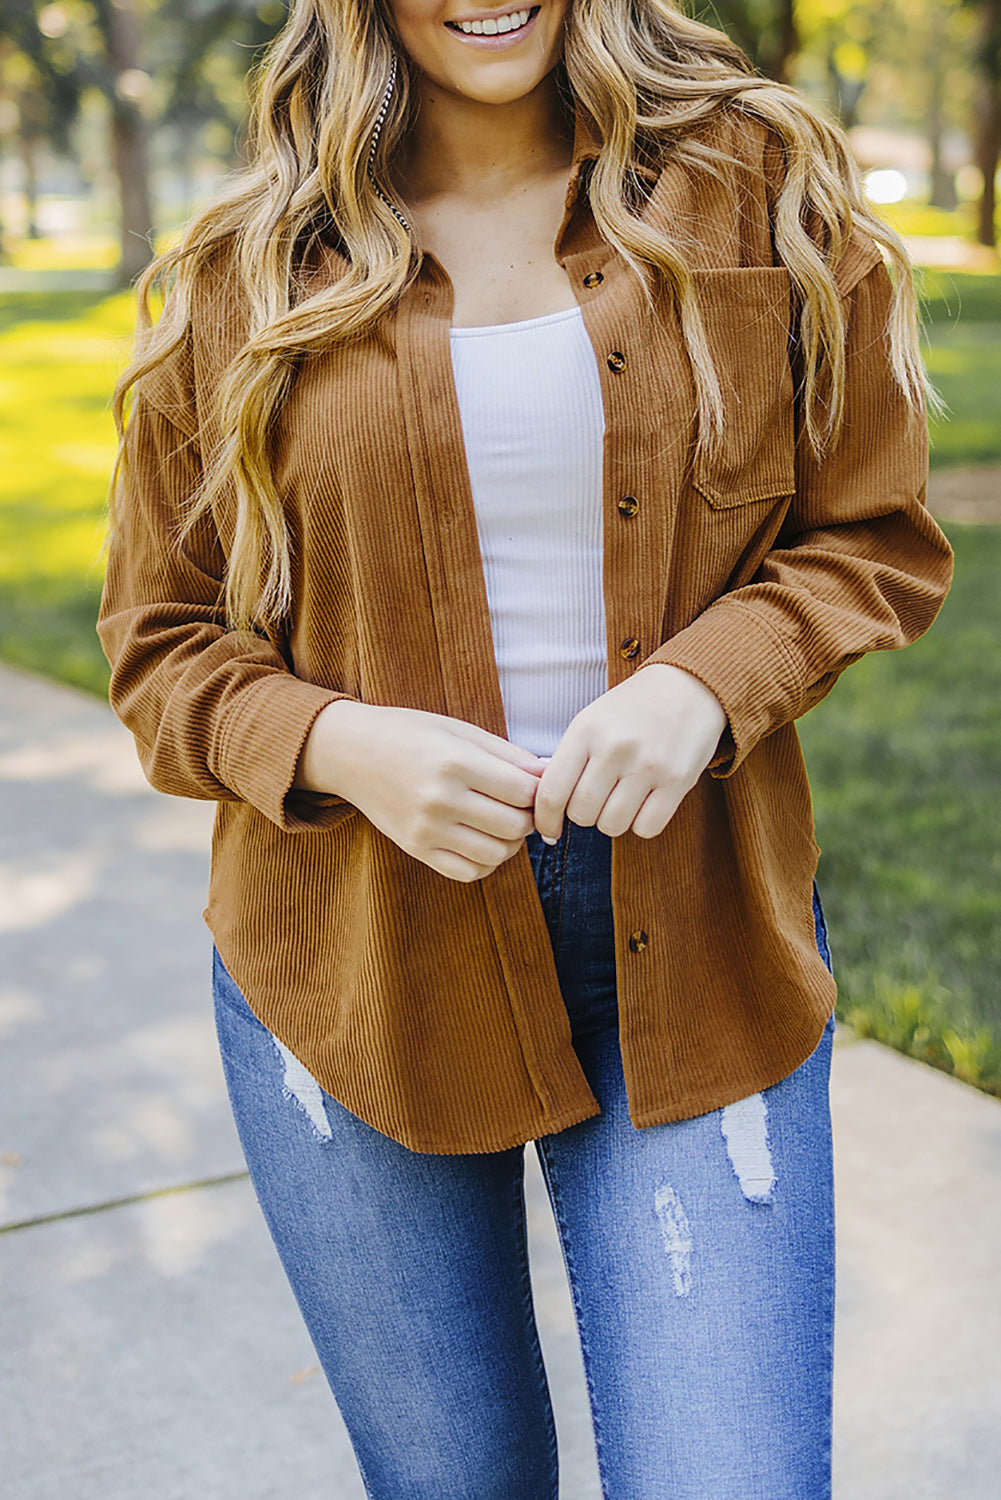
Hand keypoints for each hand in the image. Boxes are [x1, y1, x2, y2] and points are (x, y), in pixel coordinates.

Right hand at [295, 700, 545, 881]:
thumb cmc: (409, 734)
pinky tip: (482, 841)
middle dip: (528, 818)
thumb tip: (550, 774)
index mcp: (455, 762)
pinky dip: (485, 862)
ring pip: (496, 854)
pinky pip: (467, 872)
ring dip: (510, 843)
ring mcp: (426, 828)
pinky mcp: (415, 848)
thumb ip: (507, 754)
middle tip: (521, 806)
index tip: (534, 786)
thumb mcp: (459, 730)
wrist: (350, 752)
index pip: (524, 792)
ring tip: (502, 823)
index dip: (539, 791)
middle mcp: (440, 799)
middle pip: (515, 826)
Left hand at [532, 665, 726, 841]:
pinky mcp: (678, 780)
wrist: (689, 685)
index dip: (545, 820)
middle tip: (597, 799)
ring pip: (612, 825)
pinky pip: (647, 828)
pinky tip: (645, 803)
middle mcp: (615, 747)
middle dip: (585, 815)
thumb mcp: (591, 720)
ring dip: (613, 820)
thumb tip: (548, 809)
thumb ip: (569, 760)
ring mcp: (648, 765)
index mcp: (586, 730)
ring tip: (622, 798)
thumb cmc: (633, 708)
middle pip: (582, 814)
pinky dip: (642, 824)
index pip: (552, 792)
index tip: (548, 830)